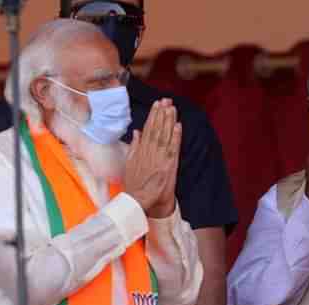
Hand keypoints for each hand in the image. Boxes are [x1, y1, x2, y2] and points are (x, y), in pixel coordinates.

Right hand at [124, 99, 181, 216]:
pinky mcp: (168, 166)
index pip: (148, 129)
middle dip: (161, 113)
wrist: (140, 201)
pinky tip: (178, 125)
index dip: (153, 116)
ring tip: (172, 108)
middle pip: (157, 129)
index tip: (157, 104)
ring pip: (165, 135)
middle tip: (166, 100)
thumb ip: (134, 147)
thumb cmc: (135, 185)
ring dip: (169, 121)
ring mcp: (159, 158)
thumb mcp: (129, 164)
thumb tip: (137, 132)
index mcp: (140, 151)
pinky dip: (176, 136)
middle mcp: (150, 152)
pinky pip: (173, 148)